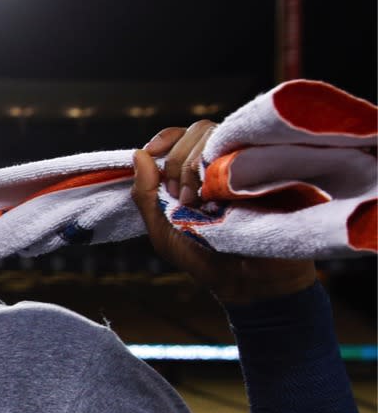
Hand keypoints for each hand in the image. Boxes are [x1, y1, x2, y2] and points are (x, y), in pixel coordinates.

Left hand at [133, 124, 316, 305]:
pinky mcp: (274, 170)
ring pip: (221, 136)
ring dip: (197, 165)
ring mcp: (252, 163)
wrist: (247, 282)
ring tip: (199, 202)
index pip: (183, 135)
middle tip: (182, 198)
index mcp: (199, 170)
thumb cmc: (203, 257)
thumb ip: (145, 194)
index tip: (152, 154)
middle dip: (179, 161)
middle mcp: (226, 161)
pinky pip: (250, 149)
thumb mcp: (162, 229)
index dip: (166, 139)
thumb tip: (138, 154)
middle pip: (200, 130)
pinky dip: (227, 165)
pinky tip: (220, 194)